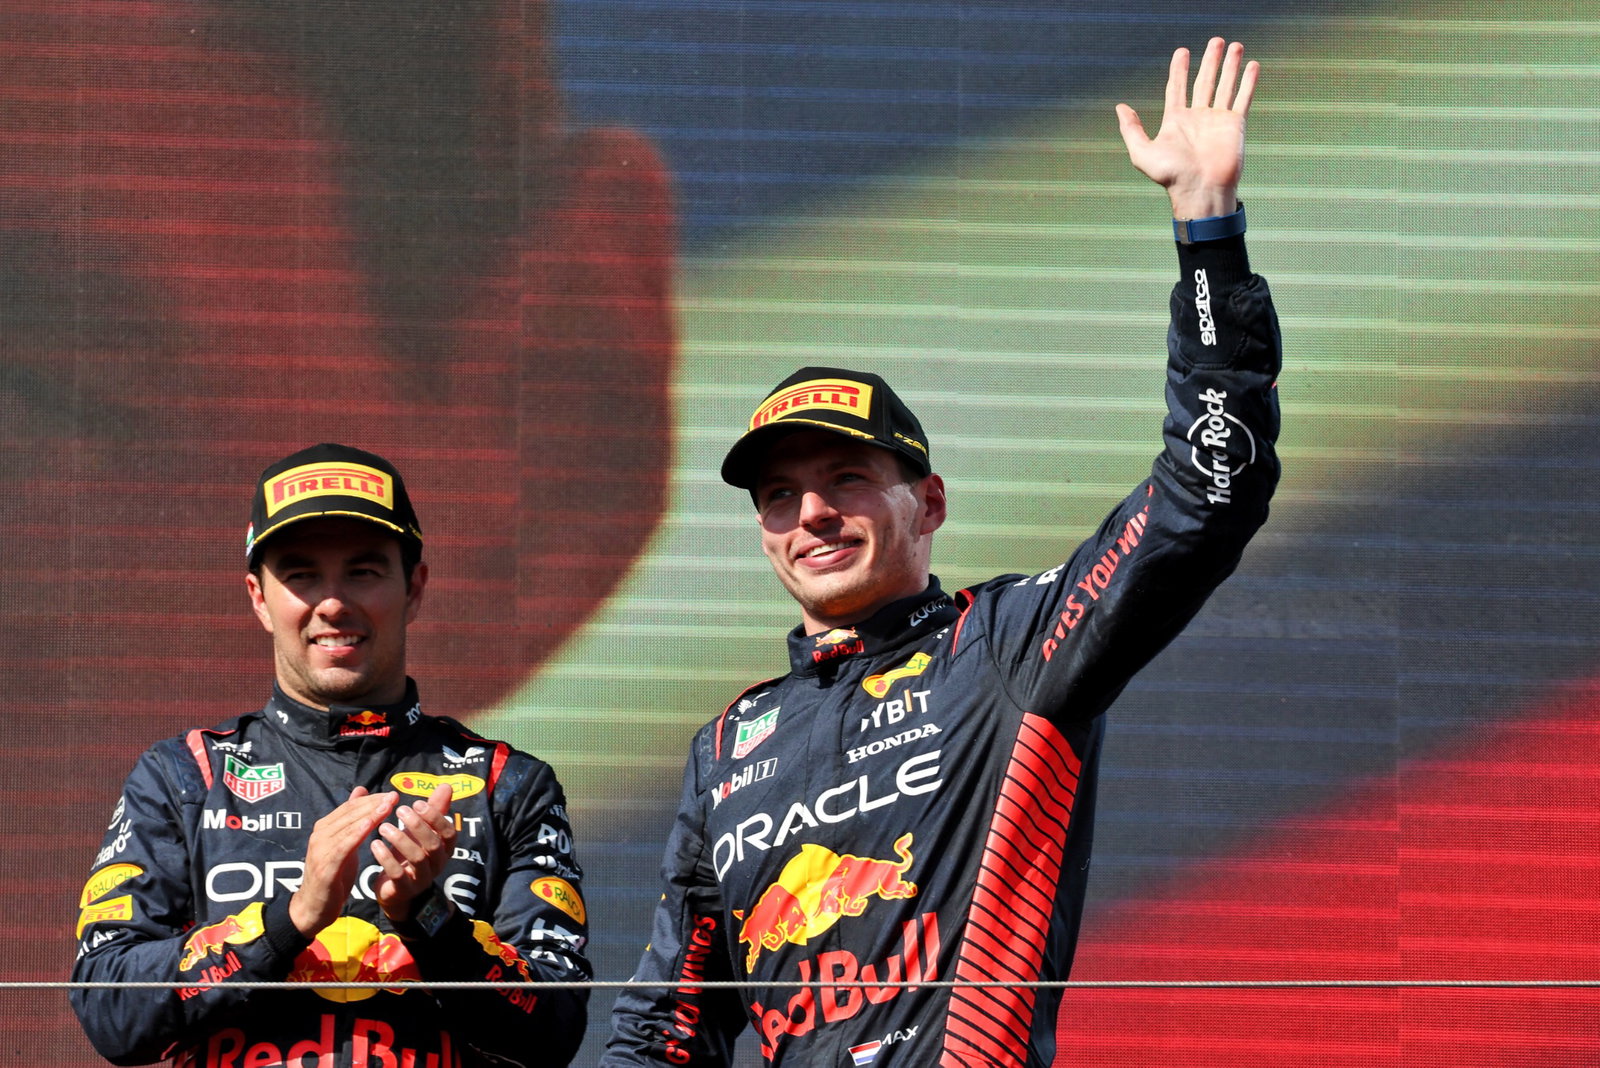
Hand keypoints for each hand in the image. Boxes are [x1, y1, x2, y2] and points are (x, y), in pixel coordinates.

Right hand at [290, 787, 398, 937]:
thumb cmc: (332, 874)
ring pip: (348, 827)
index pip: (350, 807)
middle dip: (373, 804)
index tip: (392, 794)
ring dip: (369, 815)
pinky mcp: (325, 866)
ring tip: (388, 807)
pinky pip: (342, 847)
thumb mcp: (344, 844)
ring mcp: (320, 850)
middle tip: (394, 796)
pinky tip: (370, 827)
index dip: (371, 799)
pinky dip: (355, 835)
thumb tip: (360, 790)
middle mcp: (320, 835)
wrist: (313, 907)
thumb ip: (351, 819)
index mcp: (324, 828)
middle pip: (350, 814)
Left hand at [370, 782, 456, 922]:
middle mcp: (438, 864)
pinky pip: (398, 874)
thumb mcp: (422, 832)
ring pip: (416, 858)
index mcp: (444, 849)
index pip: (449, 832)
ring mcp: (422, 878)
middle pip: (433, 845)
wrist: (396, 890)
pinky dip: (386, 858)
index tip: (417, 803)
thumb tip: (447, 785)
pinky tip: (375, 844)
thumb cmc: (410, 854)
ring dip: (400, 840)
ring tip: (383, 826)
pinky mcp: (405, 889)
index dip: (435, 817)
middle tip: (400, 810)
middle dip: (418, 826)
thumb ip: (434, 810)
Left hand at [1116, 38, 1259, 218]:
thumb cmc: (1171, 177)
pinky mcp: (1235, 125)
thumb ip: (1131, 130)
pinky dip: (1247, 82)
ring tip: (1234, 45)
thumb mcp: (1142, 154)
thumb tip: (1120, 108)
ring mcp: (1217, 120)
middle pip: (1203, 81)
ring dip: (1229, 65)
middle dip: (1210, 60)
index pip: (1177, 88)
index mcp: (1176, 121)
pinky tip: (1251, 65)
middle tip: (1215, 40)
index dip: (1179, 69)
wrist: (1201, 191)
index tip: (1182, 51)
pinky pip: (1242, 98)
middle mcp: (1197, 117)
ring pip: (1224, 85)